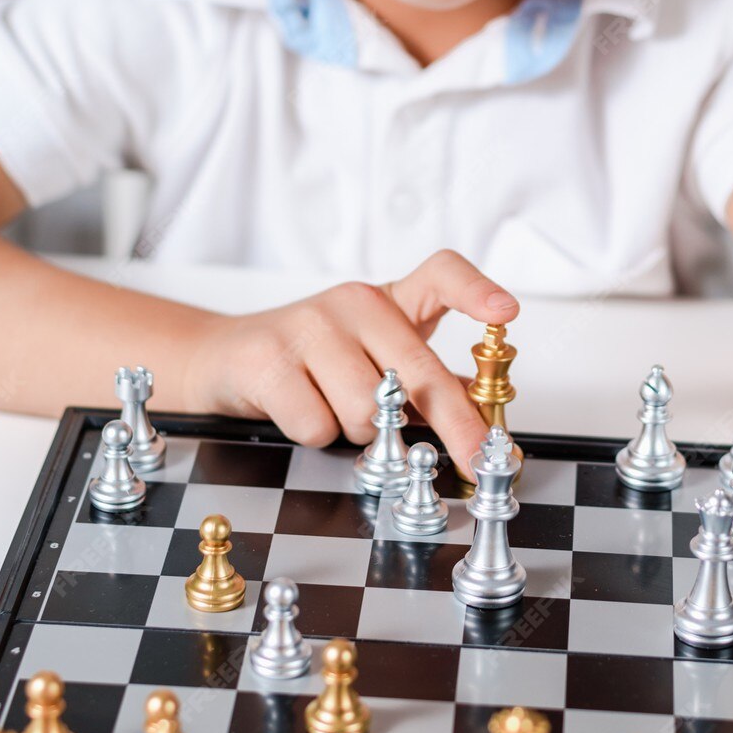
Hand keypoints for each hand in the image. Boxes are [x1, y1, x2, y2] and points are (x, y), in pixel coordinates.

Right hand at [184, 249, 517, 474]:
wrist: (225, 356)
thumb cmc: (311, 360)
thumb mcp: (373, 356)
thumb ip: (424, 379)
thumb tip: (481, 415)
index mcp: (386, 300)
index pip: (440, 273)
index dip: (476, 291)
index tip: (507, 314)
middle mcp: (353, 303)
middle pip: (418, 374)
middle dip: (452, 427)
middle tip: (473, 458)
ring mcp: (309, 326)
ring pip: (367, 411)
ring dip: (359, 432)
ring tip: (334, 409)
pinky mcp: (269, 359)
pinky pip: (318, 427)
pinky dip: (315, 436)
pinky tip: (298, 410)